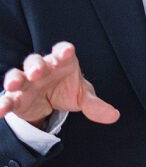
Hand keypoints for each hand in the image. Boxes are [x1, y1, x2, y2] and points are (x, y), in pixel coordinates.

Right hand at [0, 42, 118, 126]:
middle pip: (35, 61)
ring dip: (14, 79)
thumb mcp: (83, 96)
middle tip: (38, 71)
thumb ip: (95, 105)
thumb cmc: (67, 90)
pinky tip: (0, 110)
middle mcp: (42, 69)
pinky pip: (7, 99)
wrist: (50, 102)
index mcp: (62, 63)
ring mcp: (26, 82)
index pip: (62, 52)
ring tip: (12, 85)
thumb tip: (114, 116)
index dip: (63, 50)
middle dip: (36, 65)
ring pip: (16, 76)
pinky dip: (2, 104)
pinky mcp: (16, 98)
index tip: (67, 51)